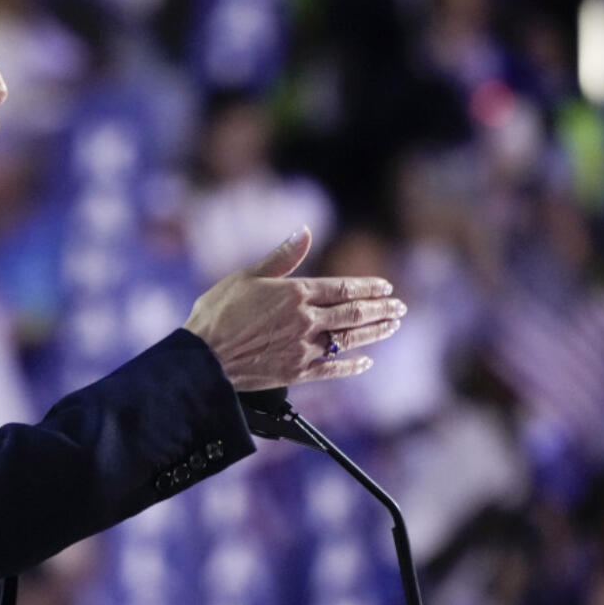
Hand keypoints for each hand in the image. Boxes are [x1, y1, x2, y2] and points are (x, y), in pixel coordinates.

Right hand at [183, 227, 405, 390]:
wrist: (203, 358)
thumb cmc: (218, 313)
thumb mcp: (247, 276)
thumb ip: (282, 256)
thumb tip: (304, 231)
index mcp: (295, 293)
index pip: (343, 288)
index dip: (368, 287)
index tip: (386, 287)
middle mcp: (306, 321)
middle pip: (354, 314)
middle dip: (381, 309)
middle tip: (400, 307)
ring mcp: (304, 349)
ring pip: (349, 339)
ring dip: (375, 332)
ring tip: (392, 326)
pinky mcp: (297, 373)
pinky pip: (334, 369)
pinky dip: (353, 364)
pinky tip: (366, 361)